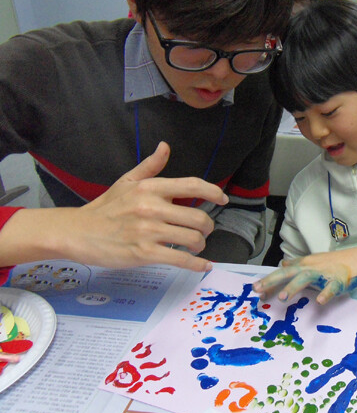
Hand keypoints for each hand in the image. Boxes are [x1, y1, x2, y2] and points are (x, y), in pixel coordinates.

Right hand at [65, 141, 228, 270]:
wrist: (77, 232)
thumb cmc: (104, 208)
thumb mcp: (126, 181)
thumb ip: (151, 166)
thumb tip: (165, 147)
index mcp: (151, 187)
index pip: (192, 185)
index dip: (213, 192)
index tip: (223, 199)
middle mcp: (153, 206)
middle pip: (198, 217)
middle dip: (207, 226)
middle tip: (204, 231)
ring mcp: (149, 231)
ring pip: (193, 238)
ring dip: (201, 244)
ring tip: (196, 245)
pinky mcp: (144, 253)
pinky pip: (180, 258)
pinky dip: (196, 264)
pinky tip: (202, 265)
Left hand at [253, 252, 356, 304]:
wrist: (355, 259)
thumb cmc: (331, 262)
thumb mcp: (311, 261)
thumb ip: (296, 264)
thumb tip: (282, 265)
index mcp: (303, 265)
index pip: (282, 273)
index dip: (269, 281)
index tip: (255, 290)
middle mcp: (310, 268)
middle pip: (288, 273)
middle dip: (272, 281)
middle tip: (258, 290)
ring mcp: (323, 274)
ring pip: (305, 279)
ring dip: (293, 287)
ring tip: (282, 297)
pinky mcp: (337, 281)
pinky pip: (330, 288)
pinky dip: (325, 294)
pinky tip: (319, 301)